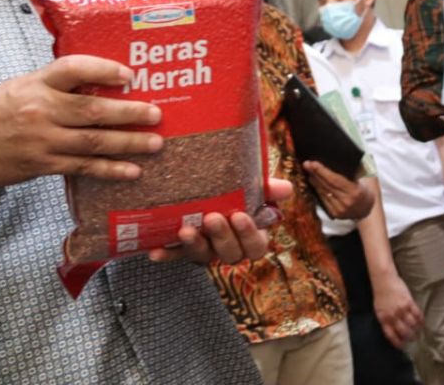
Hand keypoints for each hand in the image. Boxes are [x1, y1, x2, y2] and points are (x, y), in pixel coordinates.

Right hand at [0, 55, 163, 186]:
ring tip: (156, 143)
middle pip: (92, 110)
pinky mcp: (43, 165)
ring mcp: (43, 140)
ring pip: (93, 142)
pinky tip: (132, 171)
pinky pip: (83, 168)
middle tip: (156, 114)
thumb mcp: (22, 86)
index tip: (129, 75)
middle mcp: (41, 109)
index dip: (102, 70)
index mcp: (37, 83)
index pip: (73, 69)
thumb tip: (101, 81)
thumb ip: (56, 83)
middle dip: (129, 113)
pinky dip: (110, 170)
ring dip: (128, 143)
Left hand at [148, 178, 292, 264]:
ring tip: (186, 229)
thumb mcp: (251, 186)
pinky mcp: (183, 249)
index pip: (256, 246)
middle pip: (230, 253)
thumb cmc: (235, 189)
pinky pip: (175, 256)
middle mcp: (229, 247)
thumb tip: (288, 188)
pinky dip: (167, 254)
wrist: (202, 187)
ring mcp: (206, 250)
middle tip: (212, 218)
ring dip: (195, 245)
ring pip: (203, 256)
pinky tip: (155, 251)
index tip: (240, 215)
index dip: (249, 234)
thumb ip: (267, 188)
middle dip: (221, 237)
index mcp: (249, 235)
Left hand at [304, 160, 373, 219]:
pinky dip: (317, 189)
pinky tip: (313, 182)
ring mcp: (340, 210)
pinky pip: (323, 199)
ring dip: (314, 181)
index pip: (335, 180)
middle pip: (327, 185)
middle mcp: (347, 202)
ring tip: (309, 171)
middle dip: (315, 174)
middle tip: (307, 164)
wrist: (366, 208)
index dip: (323, 171)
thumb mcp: (362, 179)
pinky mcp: (334, 214)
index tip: (313, 163)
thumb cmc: (363, 190)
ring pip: (323, 192)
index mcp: (355, 191)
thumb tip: (335, 159)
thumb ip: (351, 171)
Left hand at [370, 271, 423, 348]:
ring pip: (412, 325)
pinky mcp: (409, 302)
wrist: (384, 280)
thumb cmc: (380, 294)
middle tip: (413, 339)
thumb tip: (392, 329)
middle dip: (410, 338)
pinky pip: (417, 314)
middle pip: (404, 332)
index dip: (398, 343)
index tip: (402, 346)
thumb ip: (385, 320)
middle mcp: (393, 316)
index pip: (391, 336)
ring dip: (416, 330)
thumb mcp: (379, 309)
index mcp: (383, 319)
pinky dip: (421, 320)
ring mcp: (401, 309)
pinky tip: (422, 322)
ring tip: (418, 331)